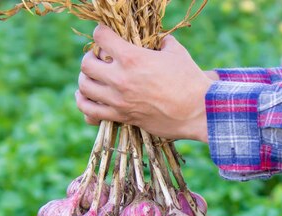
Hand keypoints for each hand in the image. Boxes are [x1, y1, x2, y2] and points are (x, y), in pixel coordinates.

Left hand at [76, 25, 211, 142]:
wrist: (197, 111)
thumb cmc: (190, 80)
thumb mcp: (176, 52)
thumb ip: (161, 42)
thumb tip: (158, 39)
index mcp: (132, 57)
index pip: (100, 37)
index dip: (100, 33)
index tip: (104, 35)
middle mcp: (120, 79)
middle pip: (86, 64)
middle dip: (89, 58)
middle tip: (98, 59)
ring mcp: (119, 100)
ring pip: (84, 89)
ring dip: (85, 81)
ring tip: (92, 79)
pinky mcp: (122, 117)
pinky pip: (91, 113)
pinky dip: (86, 106)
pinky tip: (89, 100)